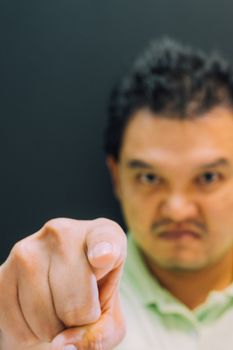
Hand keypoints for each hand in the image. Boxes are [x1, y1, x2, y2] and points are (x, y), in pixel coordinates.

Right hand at [0, 218, 126, 349]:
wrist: (54, 296)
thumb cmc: (89, 302)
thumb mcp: (107, 318)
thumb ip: (97, 333)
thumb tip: (62, 345)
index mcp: (101, 234)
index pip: (104, 239)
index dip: (104, 249)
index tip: (103, 258)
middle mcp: (63, 232)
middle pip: (75, 300)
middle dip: (78, 321)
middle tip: (78, 310)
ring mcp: (29, 248)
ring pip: (43, 316)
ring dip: (53, 331)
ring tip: (58, 311)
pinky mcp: (2, 272)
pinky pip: (16, 324)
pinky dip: (29, 334)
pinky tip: (37, 314)